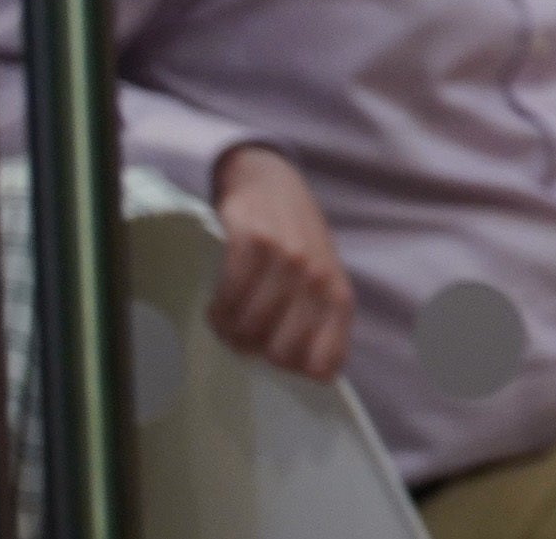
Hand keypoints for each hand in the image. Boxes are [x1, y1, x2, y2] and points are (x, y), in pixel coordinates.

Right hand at [208, 144, 351, 382]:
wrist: (271, 180)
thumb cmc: (297, 240)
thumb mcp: (322, 279)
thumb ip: (320, 322)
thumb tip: (316, 376)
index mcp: (338, 295)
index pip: (326, 361)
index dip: (298, 372)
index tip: (277, 362)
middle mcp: (317, 278)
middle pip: (279, 353)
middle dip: (256, 353)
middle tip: (246, 338)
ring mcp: (286, 260)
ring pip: (248, 329)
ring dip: (230, 332)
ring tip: (229, 319)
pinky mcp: (253, 243)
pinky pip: (227, 299)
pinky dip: (217, 310)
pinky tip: (219, 304)